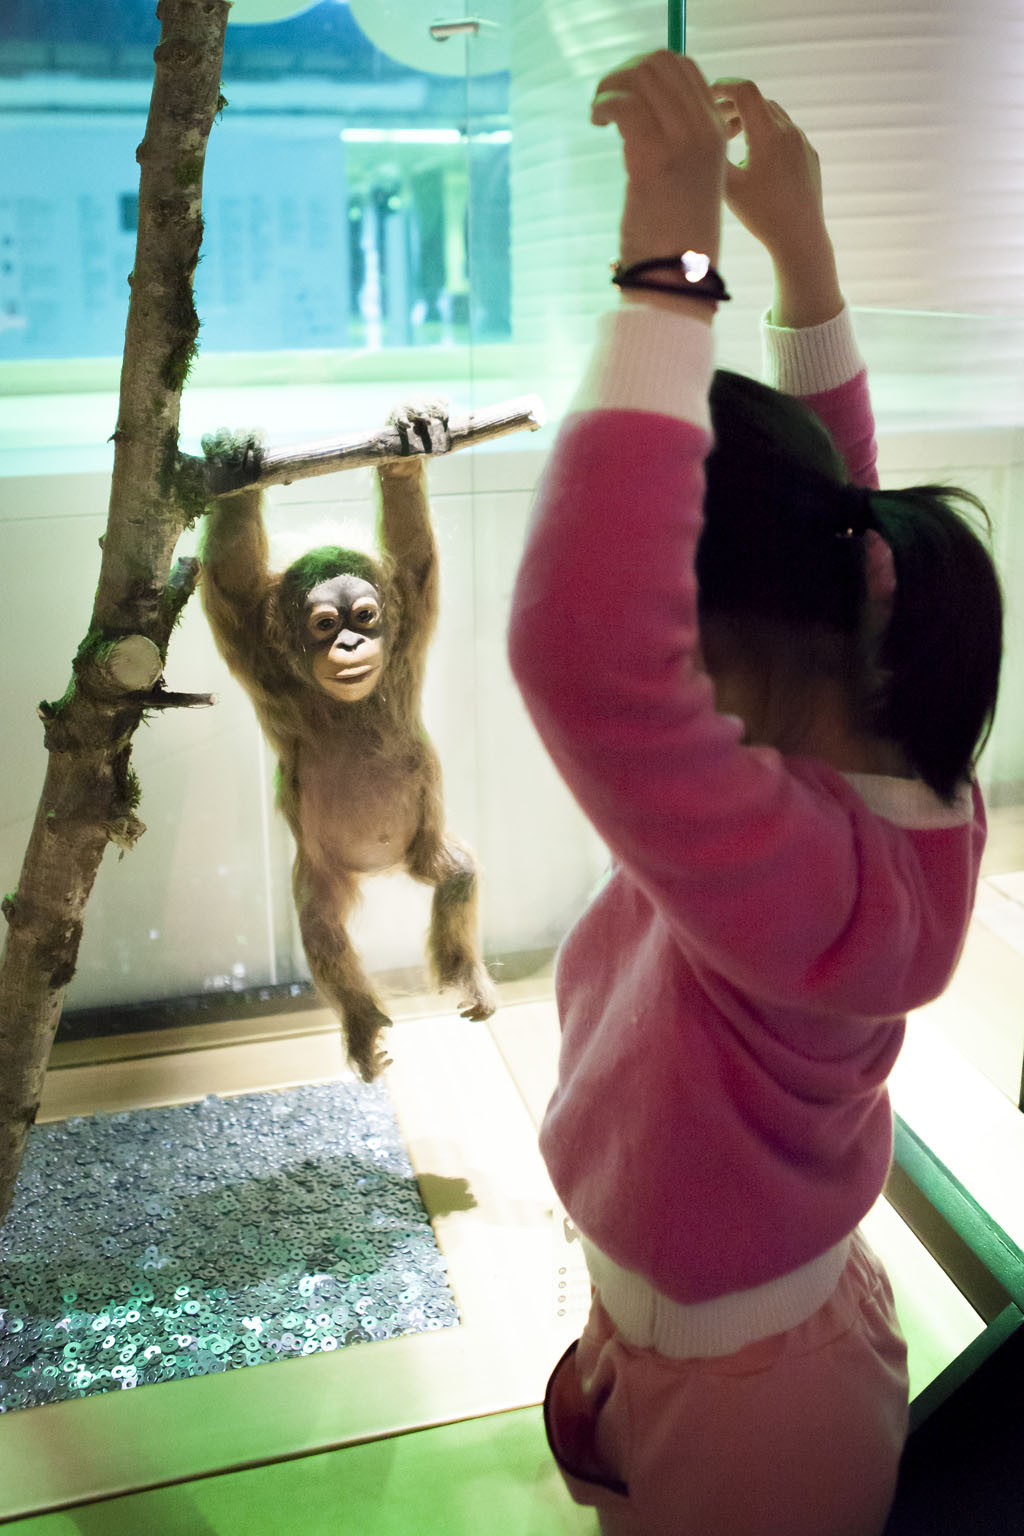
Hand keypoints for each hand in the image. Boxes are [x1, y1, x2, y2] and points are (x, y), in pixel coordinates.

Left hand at [592, 51, 725, 277]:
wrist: (680, 280)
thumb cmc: (677, 237)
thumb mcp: (687, 181)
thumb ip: (676, 145)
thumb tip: (641, 116)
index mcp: (717, 134)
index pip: (685, 69)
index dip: (647, 70)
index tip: (627, 93)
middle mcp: (705, 132)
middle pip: (662, 63)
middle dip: (626, 71)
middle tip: (607, 99)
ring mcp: (682, 144)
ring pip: (642, 77)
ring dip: (611, 86)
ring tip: (599, 112)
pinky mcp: (652, 160)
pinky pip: (625, 105)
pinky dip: (604, 104)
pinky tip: (597, 122)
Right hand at [712, 78, 841, 327]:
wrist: (800, 237)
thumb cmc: (761, 215)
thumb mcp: (727, 186)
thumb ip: (711, 156)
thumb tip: (690, 136)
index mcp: (767, 134)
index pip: (744, 90)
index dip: (723, 86)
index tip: (706, 94)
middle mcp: (788, 131)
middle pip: (758, 101)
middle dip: (734, 105)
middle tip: (715, 120)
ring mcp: (802, 142)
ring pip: (773, 116)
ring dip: (752, 119)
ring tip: (734, 138)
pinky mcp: (809, 154)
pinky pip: (786, 134)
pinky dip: (767, 135)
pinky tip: (755, 157)